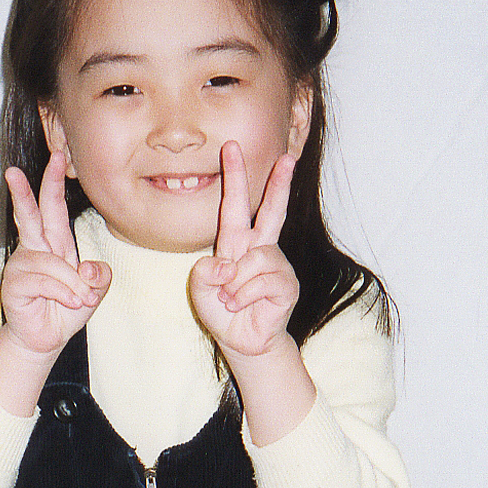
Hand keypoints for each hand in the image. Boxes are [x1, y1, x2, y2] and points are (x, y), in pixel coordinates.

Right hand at [0, 151, 110, 360]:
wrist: (45, 339)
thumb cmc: (65, 311)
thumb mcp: (92, 293)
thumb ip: (99, 278)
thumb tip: (90, 268)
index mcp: (54, 244)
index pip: (53, 209)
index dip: (54, 183)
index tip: (57, 155)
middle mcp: (35, 250)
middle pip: (31, 216)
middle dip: (25, 193)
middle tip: (12, 171)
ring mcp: (22, 266)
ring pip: (52, 263)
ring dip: (73, 284)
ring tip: (80, 300)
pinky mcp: (15, 284)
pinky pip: (45, 281)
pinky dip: (63, 294)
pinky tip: (69, 304)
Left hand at [188, 142, 299, 360]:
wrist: (241, 341)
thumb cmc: (221, 310)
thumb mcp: (200, 291)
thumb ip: (204, 274)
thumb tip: (228, 265)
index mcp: (236, 242)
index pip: (235, 204)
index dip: (234, 176)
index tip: (230, 147)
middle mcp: (259, 248)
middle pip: (272, 210)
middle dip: (279, 184)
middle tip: (287, 158)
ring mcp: (276, 265)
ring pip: (255, 259)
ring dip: (236, 284)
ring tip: (231, 299)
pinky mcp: (287, 284)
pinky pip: (263, 280)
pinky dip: (245, 295)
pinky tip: (242, 305)